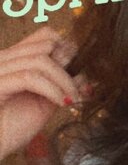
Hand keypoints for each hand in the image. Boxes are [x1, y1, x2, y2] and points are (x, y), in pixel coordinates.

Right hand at [0, 28, 84, 160]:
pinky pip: (29, 78)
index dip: (67, 49)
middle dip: (68, 67)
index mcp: (12, 60)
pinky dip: (51, 89)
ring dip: (64, 80)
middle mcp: (2, 59)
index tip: (79, 69)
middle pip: (45, 46)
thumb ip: (58, 86)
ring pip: (40, 60)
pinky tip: (61, 102)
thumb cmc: (11, 129)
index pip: (44, 36)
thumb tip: (82, 75)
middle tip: (78, 88)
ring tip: (72, 98)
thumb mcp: (41, 104)